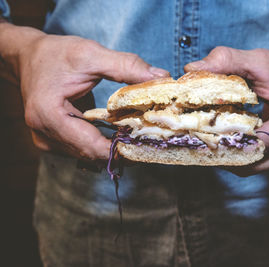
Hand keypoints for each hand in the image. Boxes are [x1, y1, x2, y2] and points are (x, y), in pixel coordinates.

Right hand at [15, 30, 168, 159]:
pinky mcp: (54, 140)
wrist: (30, 56)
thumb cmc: (56, 54)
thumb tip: (161, 77)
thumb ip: (126, 66)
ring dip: (114, 146)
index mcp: (48, 115)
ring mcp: (47, 140)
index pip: (91, 146)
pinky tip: (120, 132)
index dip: (122, 150)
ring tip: (138, 134)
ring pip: (89, 154)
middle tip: (150, 139)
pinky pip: (84, 147)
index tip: (148, 145)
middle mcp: (44, 134)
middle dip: (122, 148)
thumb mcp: (91, 54)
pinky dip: (103, 141)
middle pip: (92, 154)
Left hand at [185, 46, 268, 175]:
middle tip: (196, 140)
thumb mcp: (259, 60)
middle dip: (223, 151)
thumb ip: (227, 61)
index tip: (199, 133)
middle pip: (254, 161)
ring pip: (255, 167)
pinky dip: (241, 155)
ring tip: (207, 142)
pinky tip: (225, 143)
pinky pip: (260, 163)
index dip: (227, 140)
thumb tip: (191, 69)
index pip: (257, 142)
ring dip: (231, 156)